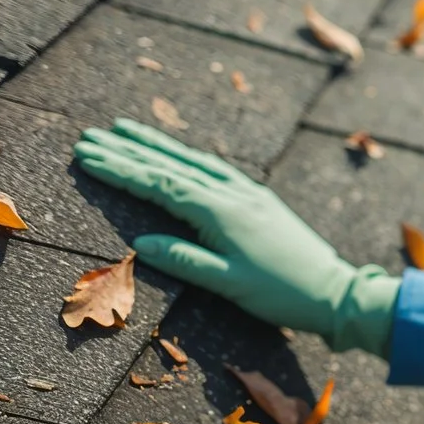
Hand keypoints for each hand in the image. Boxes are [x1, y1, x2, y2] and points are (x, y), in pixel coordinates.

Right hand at [73, 119, 400, 357]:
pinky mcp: (259, 199)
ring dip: (158, 146)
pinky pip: (216, 169)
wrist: (334, 290)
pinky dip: (189, 158)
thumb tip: (140, 243)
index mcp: (222, 212)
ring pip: (194, 161)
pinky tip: (178, 154)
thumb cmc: (282, 293)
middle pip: (172, 165)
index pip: (160, 184)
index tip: (89, 155)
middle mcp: (234, 194)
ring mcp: (249, 193)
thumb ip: (185, 261)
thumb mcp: (229, 284)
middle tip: (91, 136)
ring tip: (125, 130)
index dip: (122, 169)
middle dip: (130, 149)